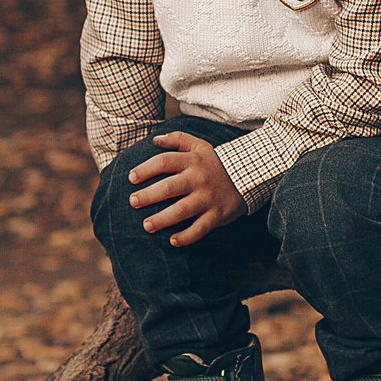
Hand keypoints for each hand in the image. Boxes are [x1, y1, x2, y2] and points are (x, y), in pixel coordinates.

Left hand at [127, 132, 244, 245]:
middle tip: (133, 202)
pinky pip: (200, 228)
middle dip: (149, 195)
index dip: (146, 169)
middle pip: (170, 187)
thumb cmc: (216, 163)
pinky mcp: (217, 215)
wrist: (249, 177)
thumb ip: (177, 139)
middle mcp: (199, 179)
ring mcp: (208, 198)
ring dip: (163, 219)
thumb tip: (155, 139)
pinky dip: (186, 236)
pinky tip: (172, 241)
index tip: (131, 177)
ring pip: (182, 210)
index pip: (164, 162)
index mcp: (192, 161)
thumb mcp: (200, 146)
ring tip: (146, 225)